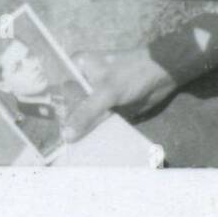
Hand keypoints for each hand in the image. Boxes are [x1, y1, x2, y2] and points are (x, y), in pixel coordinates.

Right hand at [60, 47, 177, 141]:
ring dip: (82, 130)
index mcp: (78, 66)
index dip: (56, 111)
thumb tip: (66, 135)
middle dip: (69, 123)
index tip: (54, 132)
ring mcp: (96, 93)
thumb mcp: (106, 91)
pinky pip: (97, 120)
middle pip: (70, 105)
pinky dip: (95, 130)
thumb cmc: (132, 73)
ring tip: (74, 150)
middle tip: (64, 146)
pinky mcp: (108, 105)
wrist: (163, 74)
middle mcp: (84, 79)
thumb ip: (85, 112)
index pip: (59, 91)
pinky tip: (89, 146)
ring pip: (83, 114)